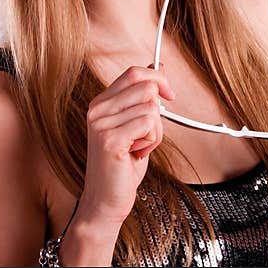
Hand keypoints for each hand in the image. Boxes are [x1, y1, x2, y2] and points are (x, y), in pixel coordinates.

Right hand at [80, 63, 174, 227]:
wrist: (106, 200)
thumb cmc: (123, 165)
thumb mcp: (135, 124)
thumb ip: (143, 97)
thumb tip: (158, 67)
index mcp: (101, 102)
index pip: (134, 73)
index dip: (158, 79)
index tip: (169, 95)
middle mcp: (97, 110)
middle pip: (146, 87)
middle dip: (159, 111)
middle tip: (148, 133)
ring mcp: (101, 124)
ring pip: (152, 109)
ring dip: (155, 133)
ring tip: (138, 148)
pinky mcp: (110, 139)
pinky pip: (148, 125)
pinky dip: (152, 142)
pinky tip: (136, 154)